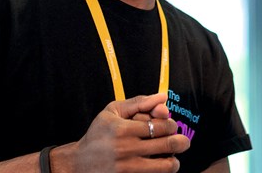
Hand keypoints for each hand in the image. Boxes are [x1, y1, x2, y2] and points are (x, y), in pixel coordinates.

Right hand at [68, 93, 189, 172]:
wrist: (80, 163)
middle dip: (181, 141)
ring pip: (167, 166)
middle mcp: (127, 149)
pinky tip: (158, 166)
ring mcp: (129, 169)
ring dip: (174, 160)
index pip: (161, 126)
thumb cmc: (99, 134)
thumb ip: (139, 102)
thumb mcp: (113, 111)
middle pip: (169, 144)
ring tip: (171, 156)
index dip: (172, 125)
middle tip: (181, 141)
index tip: (170, 126)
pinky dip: (162, 171)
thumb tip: (163, 97)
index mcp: (123, 129)